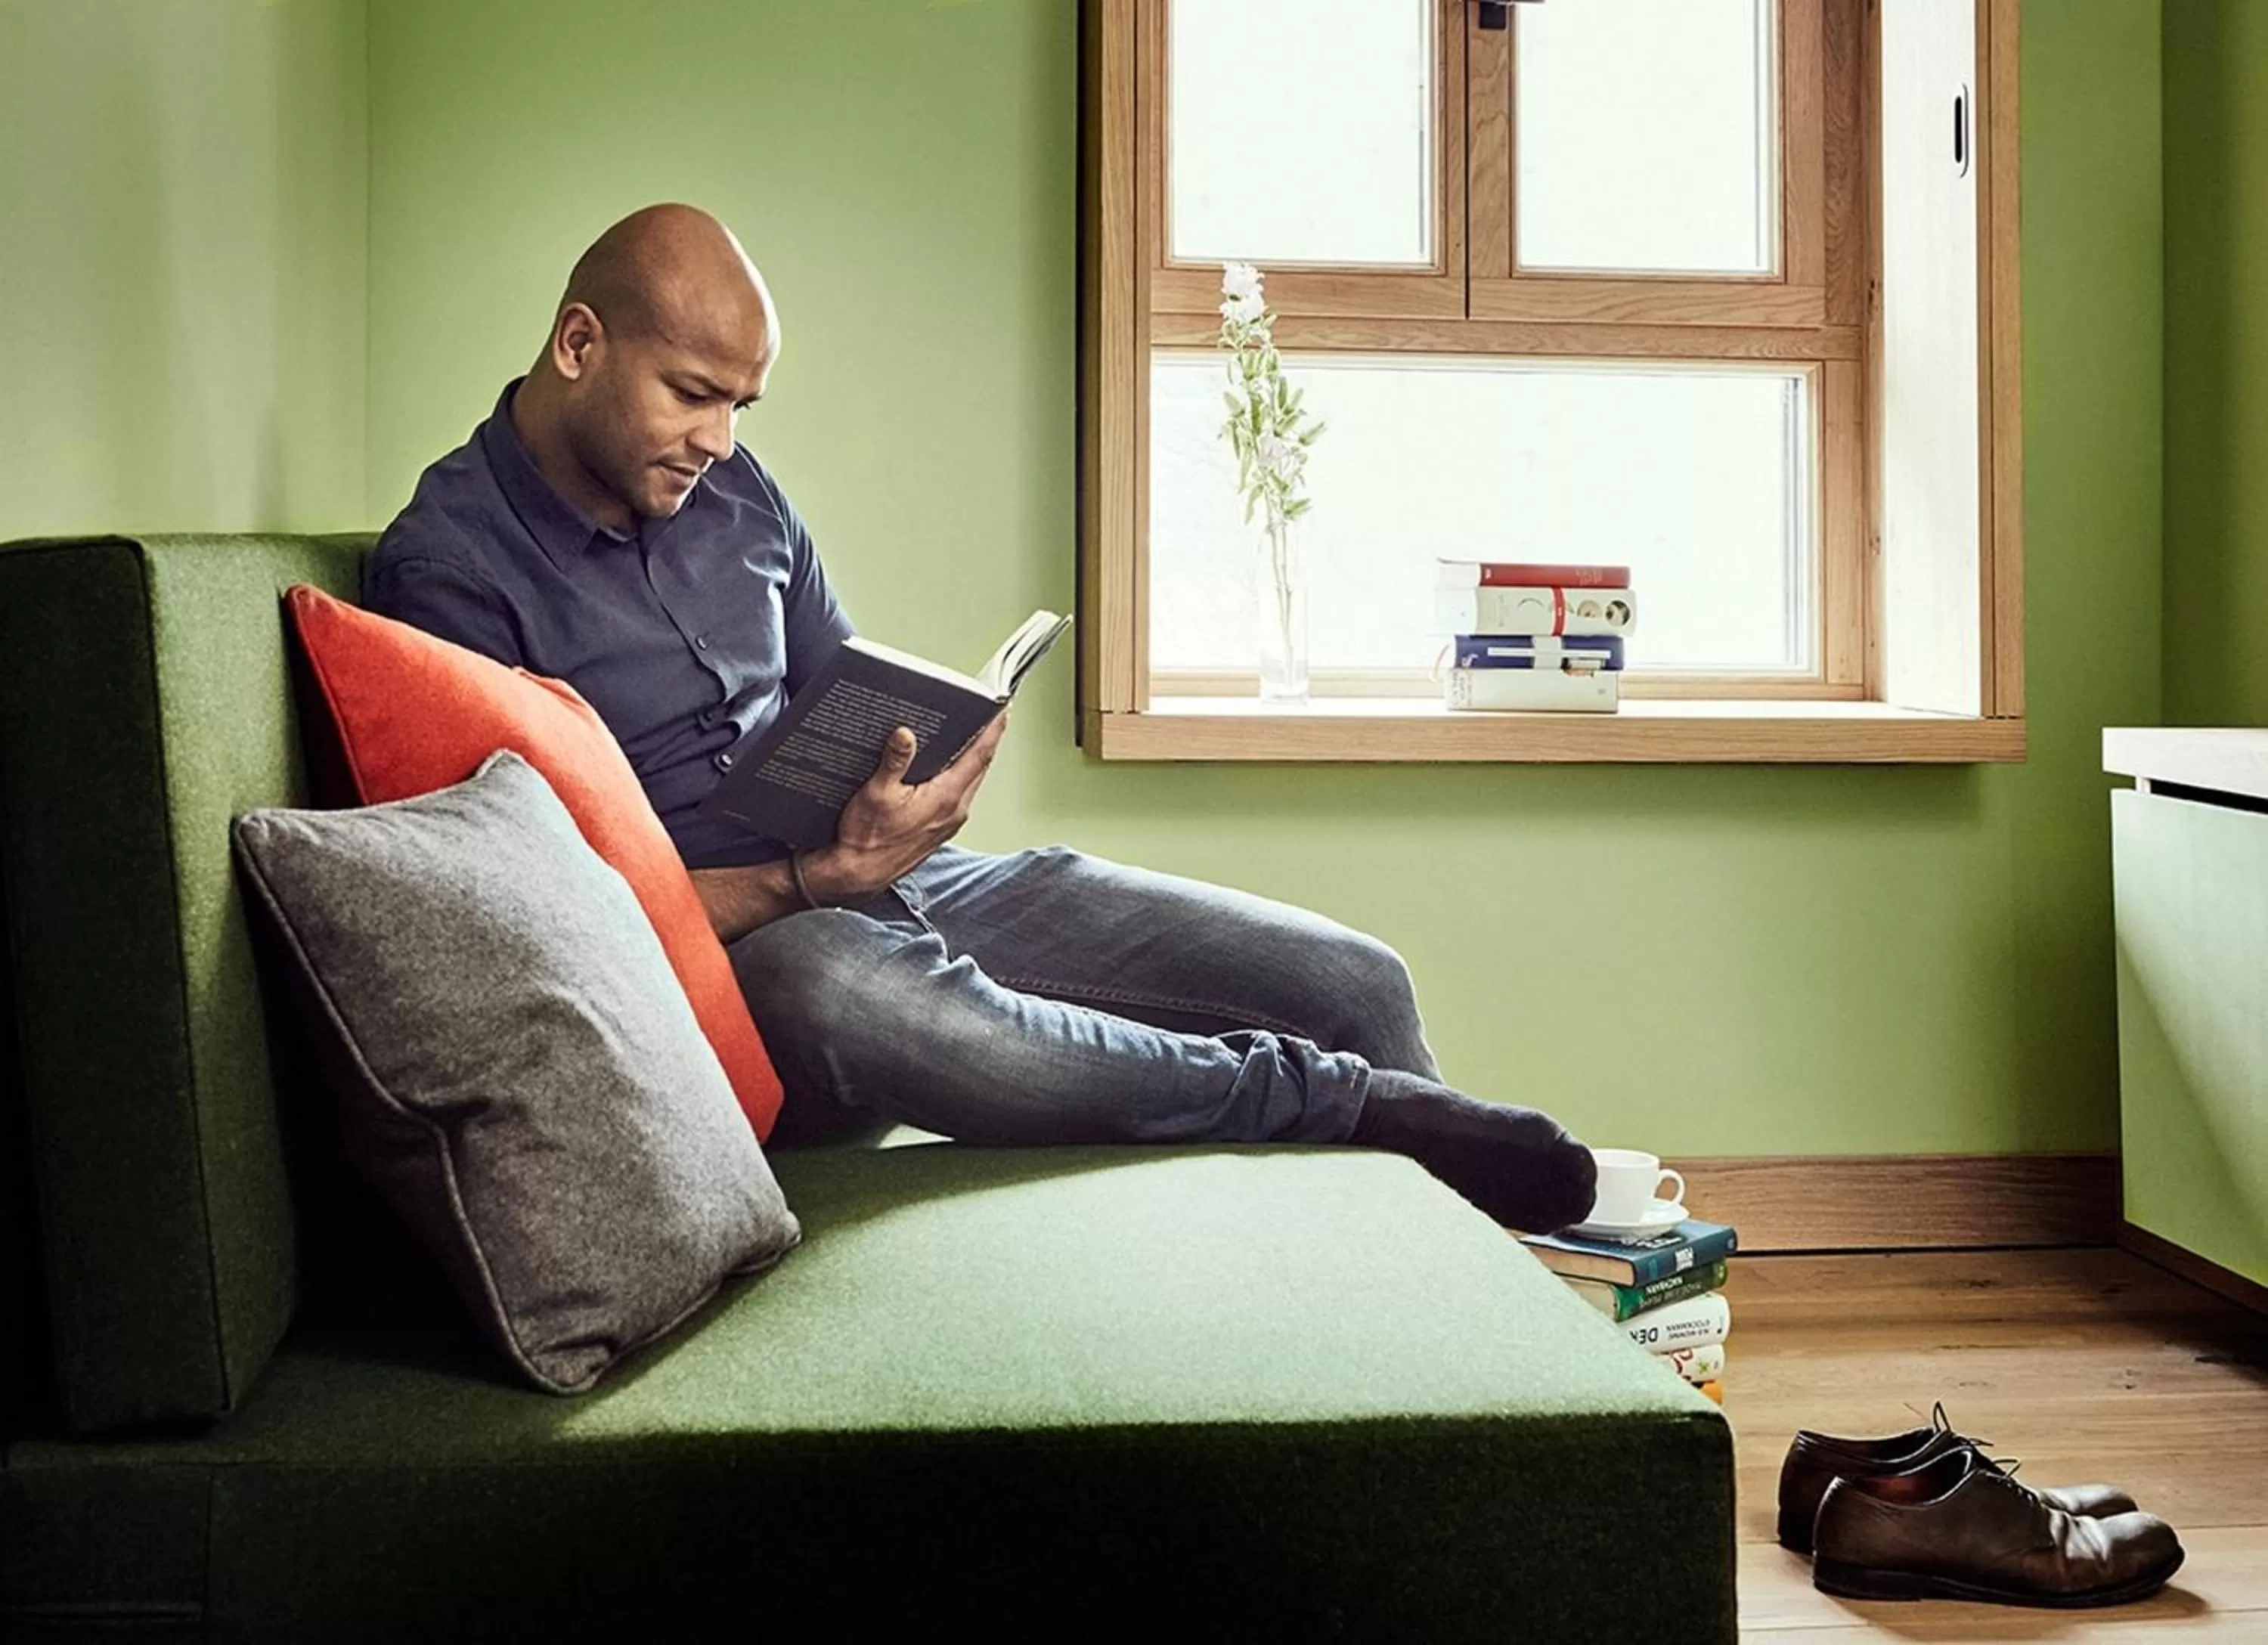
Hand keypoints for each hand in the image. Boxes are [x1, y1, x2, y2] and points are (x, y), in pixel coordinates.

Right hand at [805, 713, 1009, 901]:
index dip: (993, 729)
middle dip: (985, 738)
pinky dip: (959, 775)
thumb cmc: (866, 841)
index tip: (1002, 708)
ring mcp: (950, 821)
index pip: (979, 755)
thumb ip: (894, 762)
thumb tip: (905, 734)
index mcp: (946, 798)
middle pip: (980, 766)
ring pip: (971, 780)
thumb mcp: (876, 794)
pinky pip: (959, 793)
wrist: (859, 875)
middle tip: (987, 713)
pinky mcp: (940, 828)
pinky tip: (945, 766)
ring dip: (972, 757)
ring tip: (970, 733)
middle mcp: (955, 811)